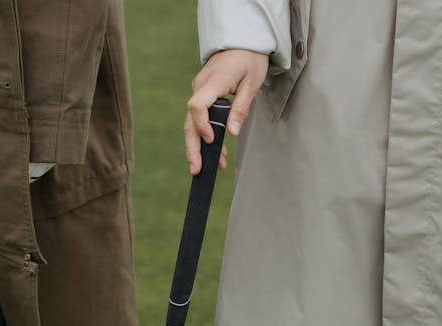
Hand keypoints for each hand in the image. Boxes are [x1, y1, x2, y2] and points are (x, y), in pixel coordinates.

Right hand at [184, 49, 269, 174]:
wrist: (242, 41)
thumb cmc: (249, 59)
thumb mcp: (252, 83)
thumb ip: (240, 108)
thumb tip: (231, 132)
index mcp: (213, 82)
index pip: (197, 106)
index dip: (201, 125)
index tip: (211, 140)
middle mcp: (200, 87)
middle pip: (190, 121)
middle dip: (192, 146)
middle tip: (197, 168)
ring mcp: (199, 90)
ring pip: (193, 122)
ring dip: (200, 145)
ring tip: (210, 166)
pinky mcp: (202, 94)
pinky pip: (200, 117)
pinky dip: (206, 135)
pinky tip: (216, 151)